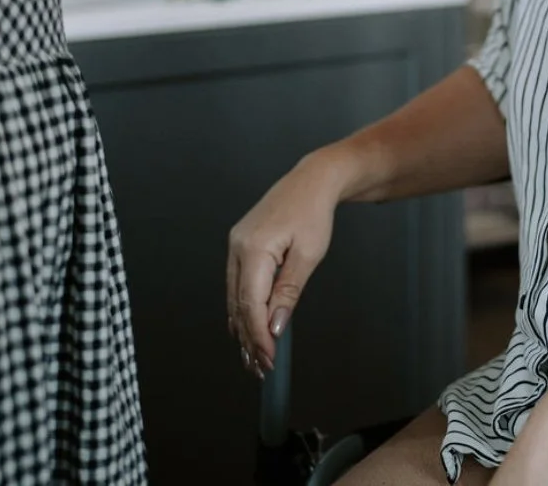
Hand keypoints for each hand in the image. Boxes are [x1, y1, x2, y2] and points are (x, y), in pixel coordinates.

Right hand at [226, 149, 344, 375]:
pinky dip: (243, 308)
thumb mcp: (308, 254)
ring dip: (243, 327)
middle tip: (262, 367)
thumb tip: (275, 326)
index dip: (258, 335)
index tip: (269, 358)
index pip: (251, 303)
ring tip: (254, 355)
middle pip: (238, 304)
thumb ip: (289, 292)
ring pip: (234, 297)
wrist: (311, 180)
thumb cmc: (313, 212)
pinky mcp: (239, 245)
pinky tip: (248, 327)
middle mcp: (237, 247)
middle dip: (249, 338)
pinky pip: (237, 284)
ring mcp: (235, 245)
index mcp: (254, 248)